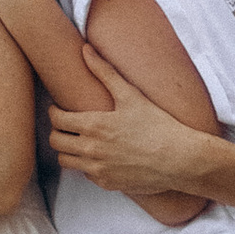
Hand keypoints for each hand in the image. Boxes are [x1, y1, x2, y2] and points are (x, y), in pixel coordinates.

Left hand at [48, 46, 222, 201]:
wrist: (179, 159)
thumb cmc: (157, 125)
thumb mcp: (130, 95)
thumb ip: (104, 71)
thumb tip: (85, 49)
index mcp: (93, 125)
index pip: (57, 120)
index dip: (54, 112)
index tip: (59, 109)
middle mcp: (91, 150)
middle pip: (55, 142)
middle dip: (57, 131)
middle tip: (66, 125)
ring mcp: (98, 169)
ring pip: (65, 161)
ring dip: (68, 150)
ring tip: (78, 141)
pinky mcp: (107, 184)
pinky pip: (86, 175)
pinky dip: (87, 166)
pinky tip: (99, 156)